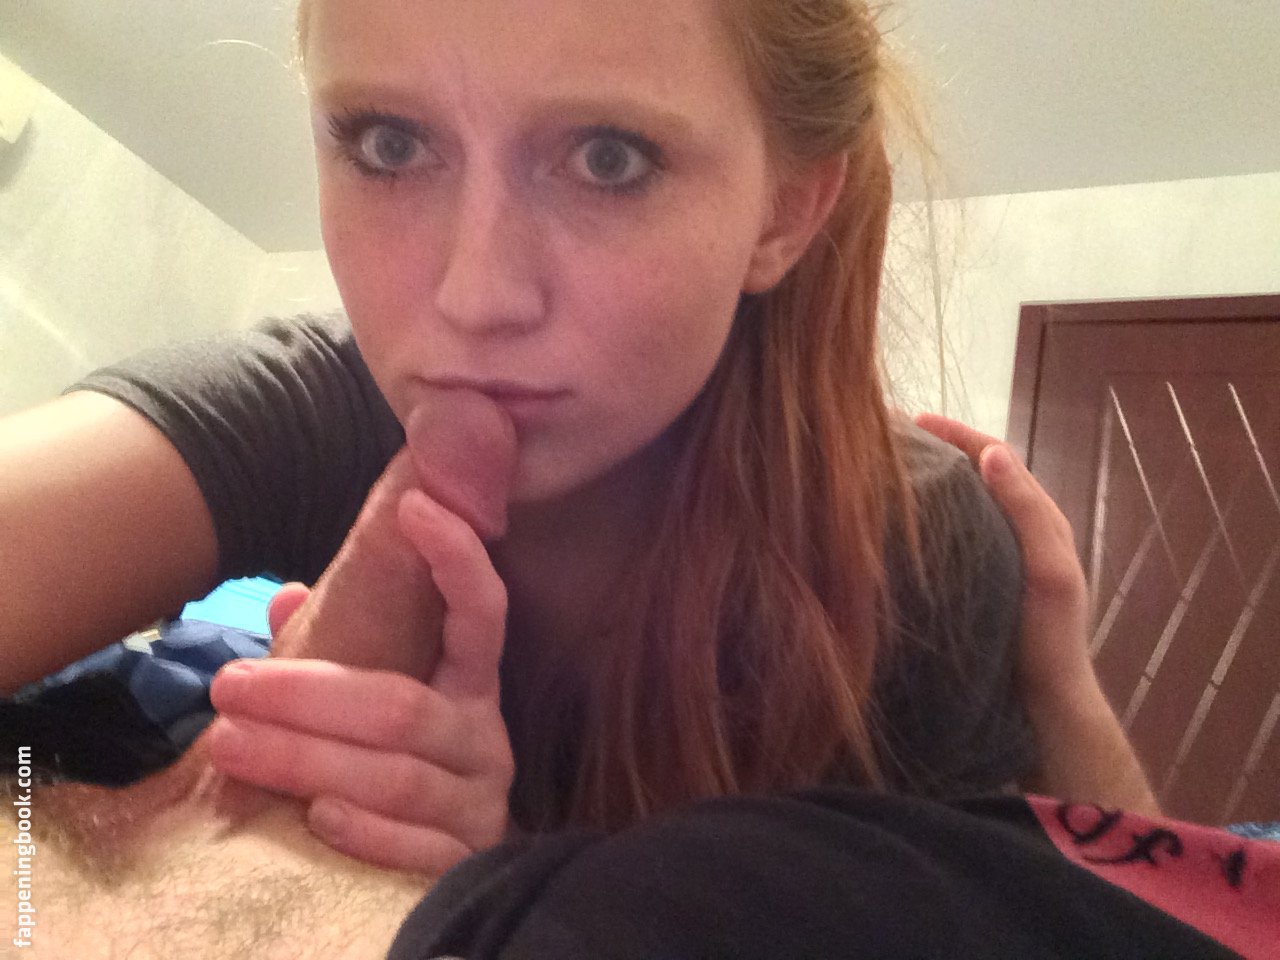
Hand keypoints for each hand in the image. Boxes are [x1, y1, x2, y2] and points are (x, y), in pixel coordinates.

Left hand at [207, 452, 514, 873]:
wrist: (431, 870)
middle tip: (227, 684)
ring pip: (397, 777)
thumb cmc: (386, 768)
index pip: (480, 611)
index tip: (412, 505)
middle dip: (309, 694)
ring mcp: (479, 803)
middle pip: (403, 707)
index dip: (456, 558)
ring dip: (307, 760)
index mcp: (469, 683)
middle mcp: (483, 737)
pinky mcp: (465, 862)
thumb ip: (335, 648)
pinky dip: (367, 832)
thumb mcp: (365, 702)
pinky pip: (417, 848)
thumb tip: (289, 595)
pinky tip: (316, 816)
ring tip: (229, 746)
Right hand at [913, 413, 1093, 704]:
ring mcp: (1000, 554)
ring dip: (933, 480)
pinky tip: (903, 523)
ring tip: (890, 472)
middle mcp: (1019, 528)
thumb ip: (1026, 511)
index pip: (996, 457)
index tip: (915, 421)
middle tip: (892, 439)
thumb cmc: (1047, 635)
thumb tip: (992, 452)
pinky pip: (955, 532)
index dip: (958, 434)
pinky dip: (932, 515)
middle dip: (940, 449)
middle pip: (978, 473)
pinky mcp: (982, 579)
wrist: (1044, 699)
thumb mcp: (1047, 569)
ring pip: (964, 502)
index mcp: (1039, 517)